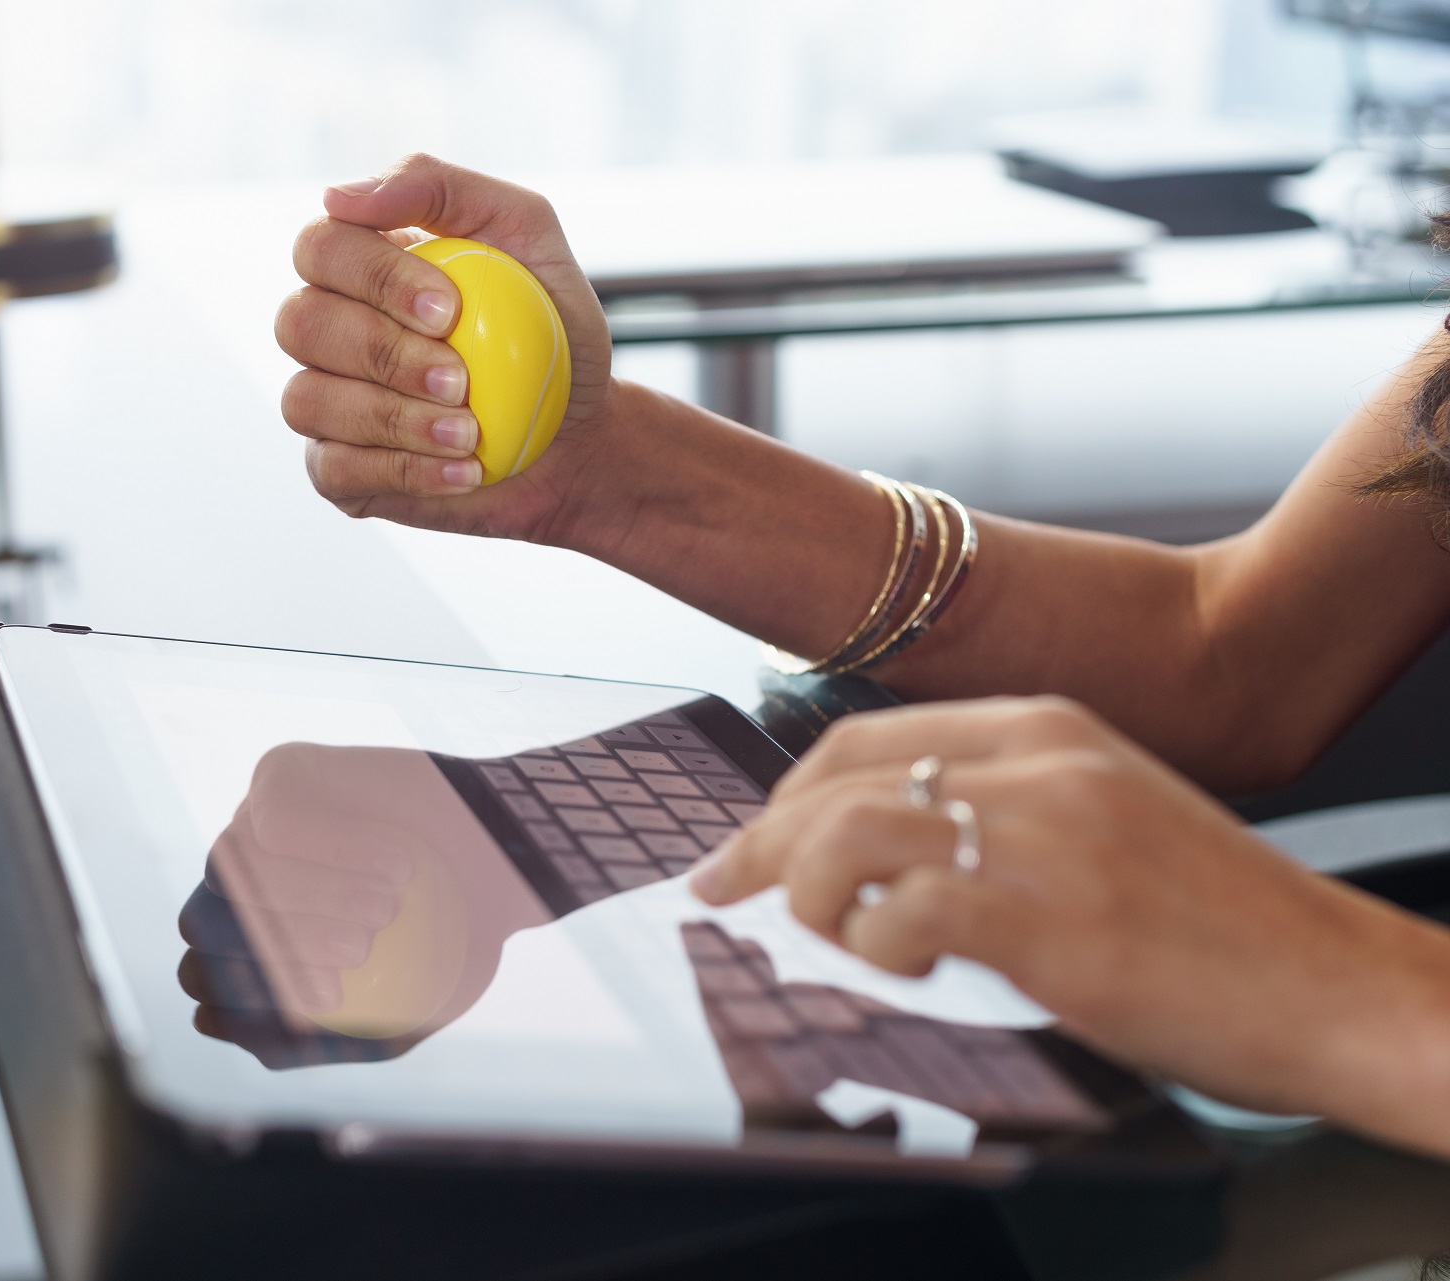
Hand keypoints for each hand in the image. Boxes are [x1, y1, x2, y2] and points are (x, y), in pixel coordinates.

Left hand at [179, 742, 549, 1055]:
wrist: (505, 865)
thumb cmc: (447, 945)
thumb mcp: (387, 1021)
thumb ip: (303, 1040)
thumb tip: (205, 1017)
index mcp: (246, 943)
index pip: (202, 976)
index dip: (254, 995)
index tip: (336, 996)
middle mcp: (239, 882)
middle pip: (205, 921)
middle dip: (286, 945)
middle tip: (363, 949)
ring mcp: (252, 825)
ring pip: (234, 868)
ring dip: (316, 896)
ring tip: (390, 907)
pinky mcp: (281, 774)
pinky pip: (273, 818)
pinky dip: (333, 846)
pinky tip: (394, 861)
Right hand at [275, 153, 614, 541]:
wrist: (578, 431)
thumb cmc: (548, 329)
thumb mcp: (525, 234)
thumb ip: (442, 189)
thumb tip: (339, 195)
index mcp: (358, 263)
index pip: (321, 247)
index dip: (375, 277)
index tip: (450, 310)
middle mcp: (326, 328)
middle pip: (300, 323)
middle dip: (384, 352)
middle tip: (461, 379)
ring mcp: (325, 401)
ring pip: (306, 400)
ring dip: (395, 418)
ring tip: (470, 431)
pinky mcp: (339, 470)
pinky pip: (336, 469)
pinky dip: (405, 471)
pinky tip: (464, 470)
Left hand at [690, 696, 1449, 1151]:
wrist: (1335, 983)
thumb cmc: (1221, 924)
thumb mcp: (1106, 821)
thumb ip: (1002, 812)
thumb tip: (881, 857)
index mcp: (1048, 727)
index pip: (866, 738)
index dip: (786, 793)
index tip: (746, 842)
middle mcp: (1037, 762)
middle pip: (839, 779)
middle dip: (761, 842)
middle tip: (721, 893)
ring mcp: (1041, 833)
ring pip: (850, 834)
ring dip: (806, 895)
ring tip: (819, 940)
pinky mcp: (1047, 916)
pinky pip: (901, 915)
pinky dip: (872, 949)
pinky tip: (898, 970)